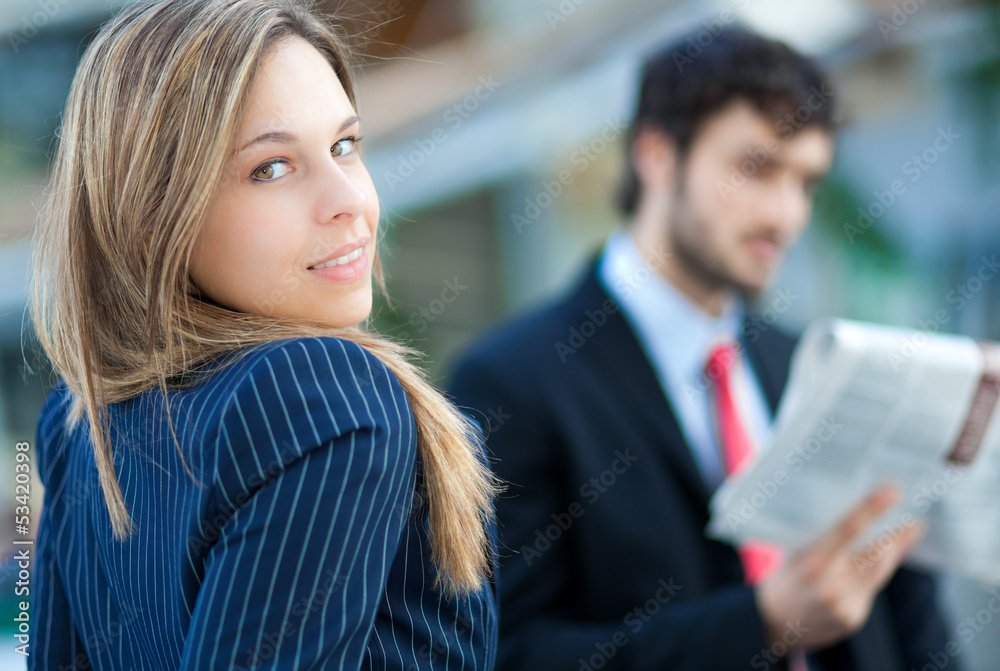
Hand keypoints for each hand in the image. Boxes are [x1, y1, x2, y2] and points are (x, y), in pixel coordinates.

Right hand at [754, 484, 924, 651]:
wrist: (769, 622)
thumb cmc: (783, 579)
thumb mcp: (794, 554)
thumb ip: (824, 541)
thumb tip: (858, 519)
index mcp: (811, 562)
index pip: (847, 529)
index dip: (872, 509)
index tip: (892, 492)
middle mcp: (830, 585)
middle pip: (874, 554)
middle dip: (896, 537)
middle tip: (914, 521)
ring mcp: (843, 605)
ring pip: (878, 572)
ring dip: (895, 553)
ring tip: (908, 535)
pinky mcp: (852, 619)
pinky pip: (870, 590)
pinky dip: (875, 574)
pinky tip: (880, 564)